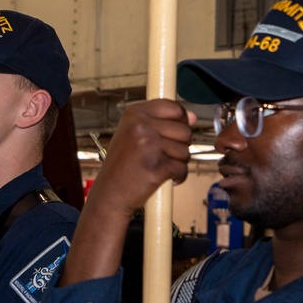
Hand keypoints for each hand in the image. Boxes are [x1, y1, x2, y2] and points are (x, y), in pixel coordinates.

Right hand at [58, 99, 195, 286]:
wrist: (109, 195)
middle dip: (179, 146)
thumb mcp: (134, 135)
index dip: (180, 122)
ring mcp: (148, 145)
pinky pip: (182, 169)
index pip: (174, 108)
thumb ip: (161, 122)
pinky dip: (177, 177)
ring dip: (177, 163)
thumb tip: (192, 117)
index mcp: (135, 113)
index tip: (172, 135)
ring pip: (185, 151)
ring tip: (158, 167)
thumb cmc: (122, 167)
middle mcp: (141, 126)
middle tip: (162, 156)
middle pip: (185, 130)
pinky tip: (162, 178)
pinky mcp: (157, 166)